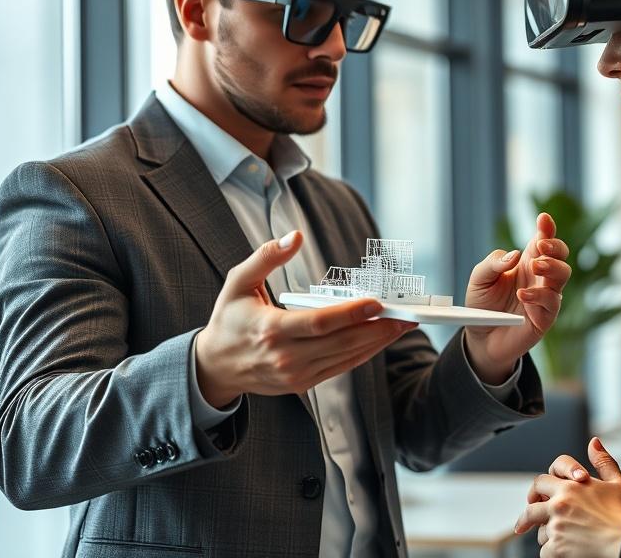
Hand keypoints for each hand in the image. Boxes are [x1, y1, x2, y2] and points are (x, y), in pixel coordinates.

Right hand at [194, 231, 416, 406]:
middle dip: (377, 328)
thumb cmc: (229, 319)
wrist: (215, 366)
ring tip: (402, 325)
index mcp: (270, 329)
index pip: (319, 323)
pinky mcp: (302, 384)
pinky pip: (340, 368)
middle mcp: (285, 357)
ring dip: (377, 342)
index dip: (350, 314)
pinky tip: (380, 339)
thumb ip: (267, 256)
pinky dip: (363, 354)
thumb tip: (295, 236)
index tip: (377, 303)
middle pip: (340, 343)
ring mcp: (295, 375)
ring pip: (345, 358)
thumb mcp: (238, 281)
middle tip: (406, 315)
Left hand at [463, 213, 569, 383]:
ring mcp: (546, 296)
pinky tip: (522, 294)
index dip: (546, 227)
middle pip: (561, 254)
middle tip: (540, 247)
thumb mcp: (479, 278)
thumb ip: (493, 263)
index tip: (543, 219)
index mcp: (526, 261)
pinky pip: (551, 302)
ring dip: (552, 267)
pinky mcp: (545, 317)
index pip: (542, 239)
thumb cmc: (482, 304)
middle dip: (555, 246)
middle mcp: (540, 276)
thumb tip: (514, 255)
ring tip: (534, 266)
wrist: (480, 338)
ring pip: (563, 274)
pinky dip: (538, 295)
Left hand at [514, 437, 620, 557]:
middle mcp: (559, 504)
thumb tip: (593, 442)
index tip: (532, 500)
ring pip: (540, 533)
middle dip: (526, 518)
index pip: (541, 482)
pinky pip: (545, 553)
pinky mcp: (557, 549)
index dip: (537, 490)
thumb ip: (602, 461)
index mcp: (570, 486)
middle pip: (531, 510)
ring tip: (561, 540)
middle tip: (521, 526)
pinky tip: (566, 552)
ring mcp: (556, 527)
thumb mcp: (618, 483)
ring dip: (547, 537)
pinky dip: (553, 554)